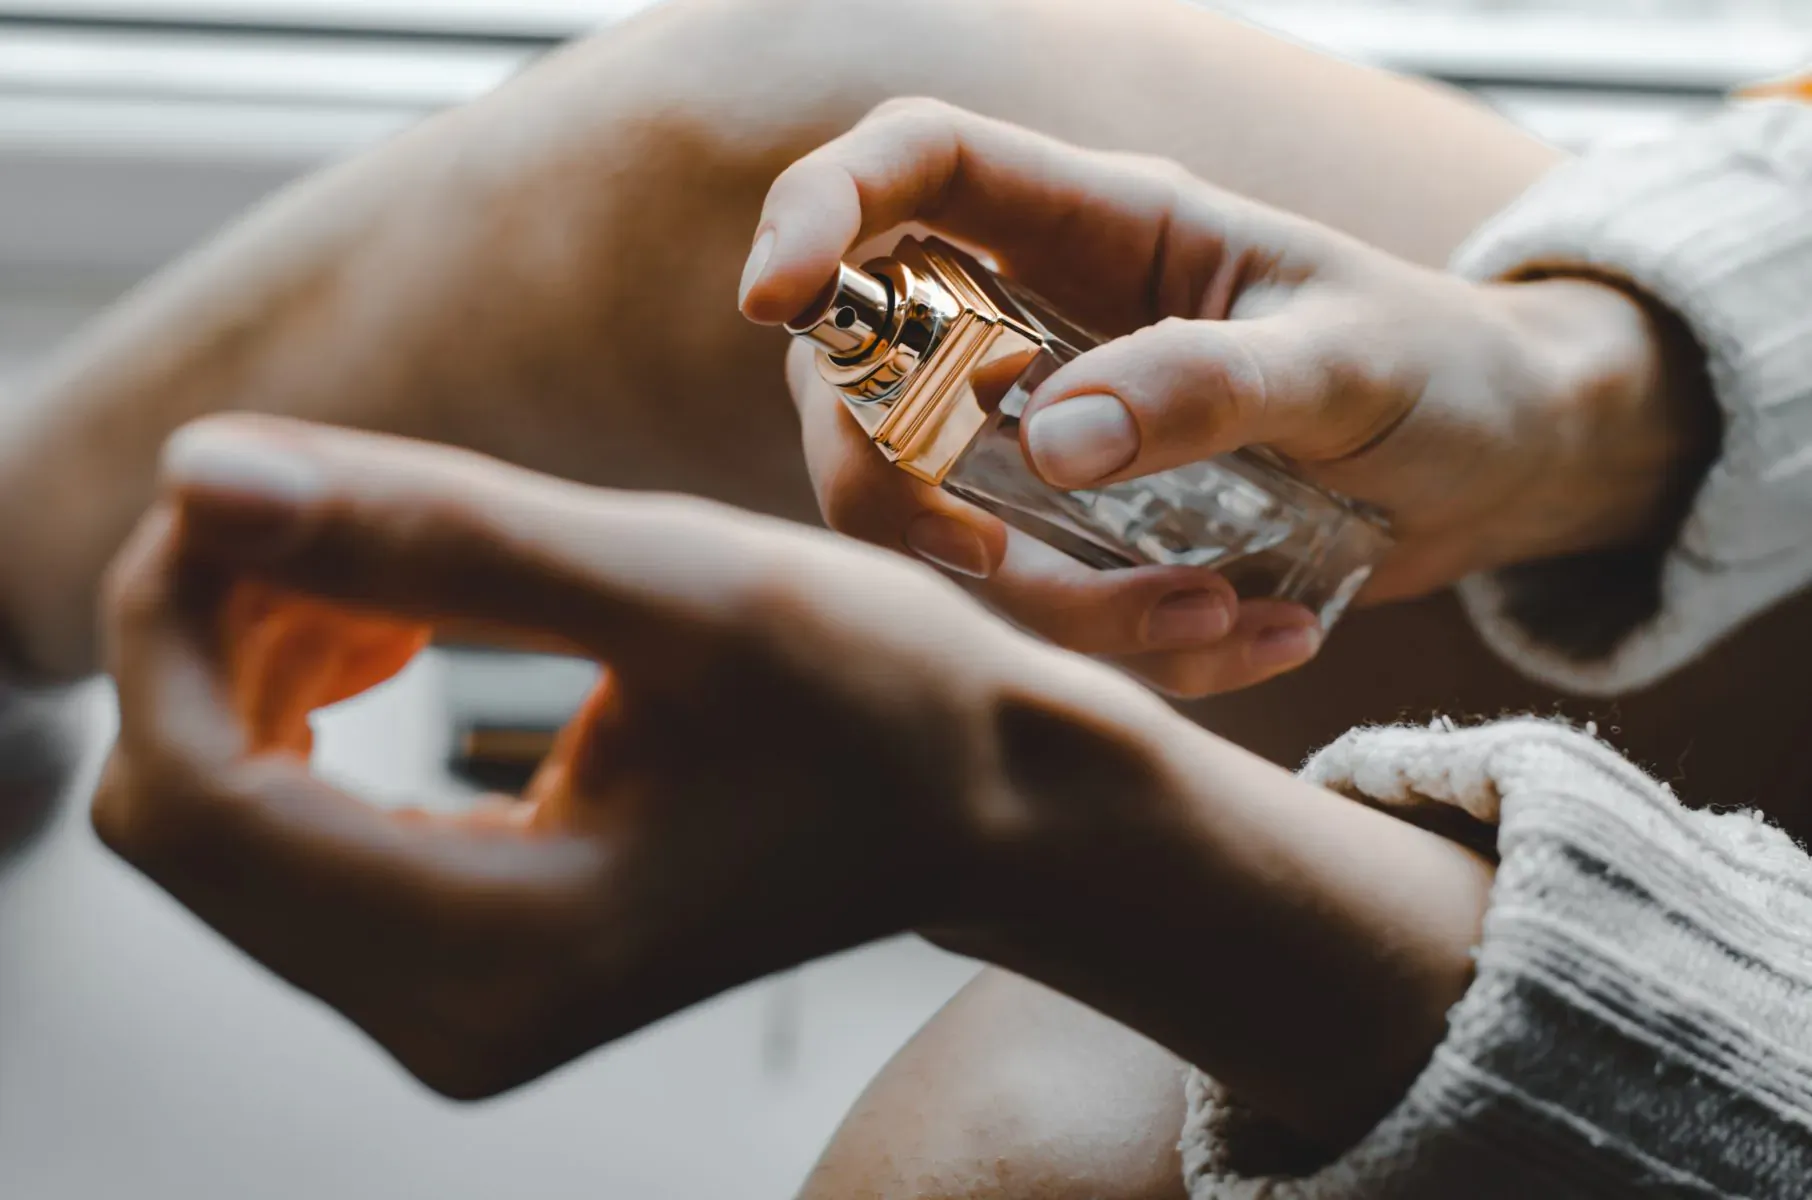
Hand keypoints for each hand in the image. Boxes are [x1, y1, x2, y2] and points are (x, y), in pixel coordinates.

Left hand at [94, 416, 1489, 1148]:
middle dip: (214, 632)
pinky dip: (307, 711)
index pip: (195, 793)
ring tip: (384, 563)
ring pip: (225, 818)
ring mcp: (448, 1006)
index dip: (176, 615)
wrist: (978, 802)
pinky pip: (295, 837)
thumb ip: (440, 536)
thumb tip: (202, 472)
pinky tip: (396, 627)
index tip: (251, 483)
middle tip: (337, 506)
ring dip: (258, 659)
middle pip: (184, 812)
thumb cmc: (881, 699)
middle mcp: (448, 1019)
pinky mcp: (462, 963)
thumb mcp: (682, 587)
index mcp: (497, 953)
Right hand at [741, 99, 1708, 696]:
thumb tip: (1048, 443)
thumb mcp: (1351, 363)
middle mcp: (1045, 320)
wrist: (1510, 464)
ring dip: (1043, 601)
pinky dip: (1118, 647)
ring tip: (1215, 620)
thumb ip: (1208, 386)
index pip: (916, 164)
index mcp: (1100, 226)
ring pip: (934, 514)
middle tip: (993, 566)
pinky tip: (1251, 638)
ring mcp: (1050, 430)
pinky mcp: (1079, 530)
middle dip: (894, 484)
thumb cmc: (1446, 371)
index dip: (821, 210)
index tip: (774, 298)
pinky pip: (1030, 601)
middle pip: (864, 372)